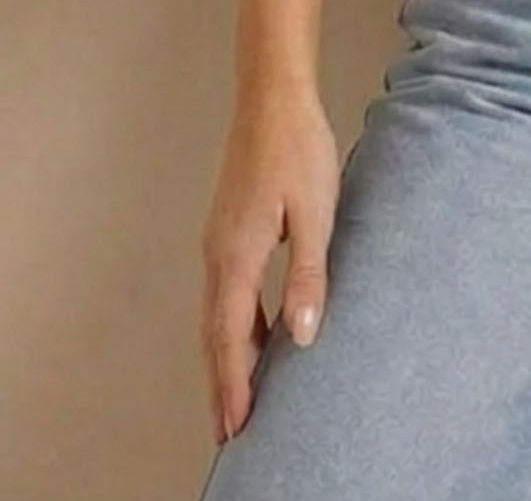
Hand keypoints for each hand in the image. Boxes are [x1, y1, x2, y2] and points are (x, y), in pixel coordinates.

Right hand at [198, 82, 339, 446]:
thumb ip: (307, 274)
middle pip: (214, 333)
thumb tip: (302, 335)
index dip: (233, 384)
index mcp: (236, 255)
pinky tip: (252, 333)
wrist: (273, 98)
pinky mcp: (228, 228)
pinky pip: (225, 292)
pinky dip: (232, 324)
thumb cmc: (298, 149)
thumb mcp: (315, 212)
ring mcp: (218, 240)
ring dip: (226, 356)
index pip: (229, 336)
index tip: (237, 427)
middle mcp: (217, 253)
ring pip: (216, 314)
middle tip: (231, 431)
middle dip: (222, 383)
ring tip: (239, 397)